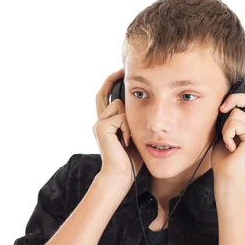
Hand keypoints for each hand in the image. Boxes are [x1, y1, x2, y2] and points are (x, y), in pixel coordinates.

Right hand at [94, 68, 143, 187]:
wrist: (121, 175)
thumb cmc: (131, 160)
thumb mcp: (135, 135)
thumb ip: (134, 121)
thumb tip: (145, 104)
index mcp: (107, 122)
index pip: (105, 96)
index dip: (110, 82)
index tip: (121, 72)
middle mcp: (100, 120)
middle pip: (105, 92)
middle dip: (112, 79)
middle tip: (123, 70)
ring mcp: (99, 123)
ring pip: (119, 105)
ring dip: (129, 120)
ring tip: (128, 138)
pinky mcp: (101, 127)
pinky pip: (121, 117)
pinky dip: (127, 129)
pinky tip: (125, 141)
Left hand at [211, 73, 244, 184]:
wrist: (228, 177)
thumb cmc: (224, 158)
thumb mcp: (224, 132)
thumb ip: (229, 119)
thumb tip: (225, 105)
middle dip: (235, 98)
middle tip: (222, 108)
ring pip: (238, 111)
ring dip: (226, 126)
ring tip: (227, 141)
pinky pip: (234, 123)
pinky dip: (226, 134)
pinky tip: (230, 146)